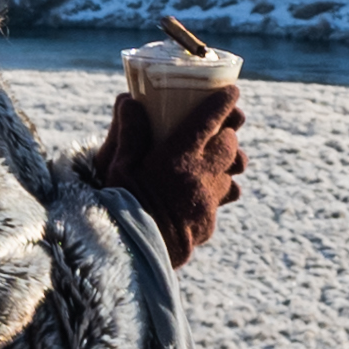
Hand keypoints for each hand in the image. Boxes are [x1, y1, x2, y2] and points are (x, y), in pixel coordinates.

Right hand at [83, 86, 244, 263]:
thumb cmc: (118, 206)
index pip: (210, 120)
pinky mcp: (208, 222)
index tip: (232, 91)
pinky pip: (222, 197)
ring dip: (229, 160)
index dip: (224, 102)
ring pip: (232, 172)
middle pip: (229, 144)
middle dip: (229, 130)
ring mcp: (208, 201)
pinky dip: (219, 188)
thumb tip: (130, 100)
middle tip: (222, 124)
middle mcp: (200, 177)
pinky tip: (206, 188)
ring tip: (219, 156)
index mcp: (178, 157)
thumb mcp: (116, 166)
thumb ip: (127, 132)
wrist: (132, 257)